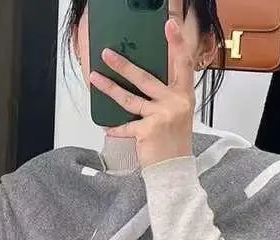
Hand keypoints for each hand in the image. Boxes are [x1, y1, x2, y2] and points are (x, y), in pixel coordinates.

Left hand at [89, 18, 195, 168]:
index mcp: (184, 96)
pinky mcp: (147, 130)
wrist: (175, 172)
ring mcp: (161, 116)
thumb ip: (166, 97)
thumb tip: (143, 82)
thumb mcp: (178, 116)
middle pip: (145, 78)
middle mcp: (174, 103)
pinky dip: (116, 128)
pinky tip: (107, 126)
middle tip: (107, 54)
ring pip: (129, 98)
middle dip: (123, 65)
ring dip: (109, 88)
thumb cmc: (175, 144)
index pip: (183, 64)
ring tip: (95, 78)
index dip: (177, 44)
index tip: (169, 26)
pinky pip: (125, 126)